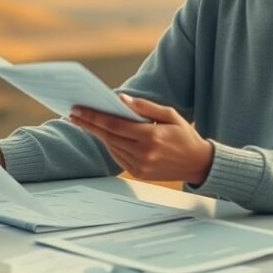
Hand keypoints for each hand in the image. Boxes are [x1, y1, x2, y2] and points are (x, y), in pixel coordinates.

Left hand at [69, 93, 213, 184]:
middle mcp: (144, 153)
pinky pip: (118, 157)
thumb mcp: (170, 114)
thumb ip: (145, 107)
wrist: (198, 164)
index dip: (94, 117)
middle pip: (108, 136)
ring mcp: (141, 166)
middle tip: (73, 114)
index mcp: (151, 137)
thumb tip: (121, 99)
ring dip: (97, 134)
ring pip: (112, 147)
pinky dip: (110, 145)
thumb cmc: (185, 135)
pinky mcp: (139, 174)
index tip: (78, 110)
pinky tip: (103, 135)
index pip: (115, 125)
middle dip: (89, 124)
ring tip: (84, 122)